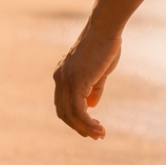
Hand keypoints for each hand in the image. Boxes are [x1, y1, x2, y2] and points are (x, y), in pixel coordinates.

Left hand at [53, 24, 121, 139]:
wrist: (105, 29)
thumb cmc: (105, 45)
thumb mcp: (99, 70)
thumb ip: (94, 88)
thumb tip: (92, 105)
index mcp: (62, 75)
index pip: (63, 104)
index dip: (76, 118)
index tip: (91, 127)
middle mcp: (60, 78)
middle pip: (64, 112)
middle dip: (79, 127)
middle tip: (96, 136)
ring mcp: (66, 81)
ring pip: (71, 115)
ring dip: (86, 128)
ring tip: (100, 134)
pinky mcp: (76, 83)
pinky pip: (79, 111)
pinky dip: (88, 123)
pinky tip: (99, 127)